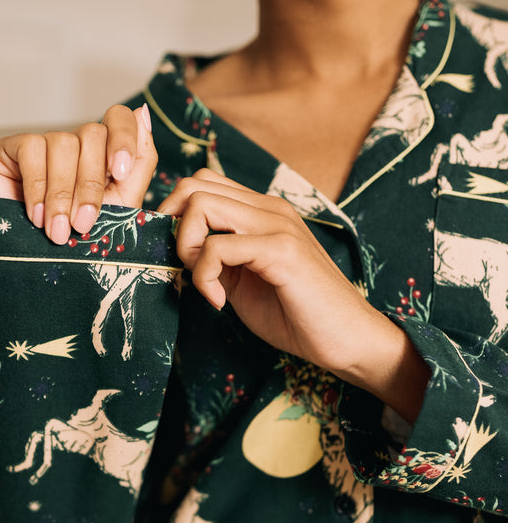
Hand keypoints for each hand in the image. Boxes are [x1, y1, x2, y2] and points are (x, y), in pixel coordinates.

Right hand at [0, 104, 156, 243]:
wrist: (32, 268)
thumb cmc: (77, 241)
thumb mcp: (121, 205)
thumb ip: (140, 162)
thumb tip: (144, 114)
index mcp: (103, 153)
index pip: (119, 118)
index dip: (123, 138)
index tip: (121, 173)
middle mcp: (74, 143)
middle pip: (93, 134)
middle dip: (91, 184)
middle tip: (83, 224)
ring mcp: (43, 143)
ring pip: (63, 143)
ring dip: (62, 193)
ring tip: (58, 230)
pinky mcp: (11, 148)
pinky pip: (31, 149)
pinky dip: (37, 187)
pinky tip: (36, 215)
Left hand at [158, 169, 429, 421]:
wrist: (349, 339)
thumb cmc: (298, 314)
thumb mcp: (244, 280)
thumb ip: (216, 258)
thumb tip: (176, 249)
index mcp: (262, 211)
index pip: (203, 183)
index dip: (176, 216)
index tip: (180, 257)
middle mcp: (270, 208)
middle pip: (194, 184)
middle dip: (173, 226)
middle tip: (185, 267)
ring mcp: (277, 224)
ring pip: (201, 204)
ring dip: (186, 247)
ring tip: (206, 282)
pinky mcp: (282, 250)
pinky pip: (217, 247)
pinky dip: (204, 277)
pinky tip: (219, 301)